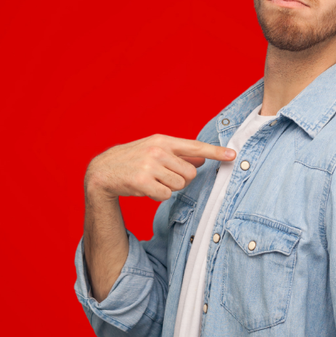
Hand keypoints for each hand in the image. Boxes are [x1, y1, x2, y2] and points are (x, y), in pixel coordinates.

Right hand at [85, 135, 235, 201]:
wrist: (102, 170)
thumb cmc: (133, 160)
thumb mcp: (155, 151)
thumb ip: (179, 155)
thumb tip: (202, 159)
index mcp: (163, 141)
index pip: (195, 147)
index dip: (215, 153)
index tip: (233, 155)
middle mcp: (158, 150)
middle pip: (190, 173)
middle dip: (181, 180)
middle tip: (164, 177)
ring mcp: (149, 165)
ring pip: (179, 185)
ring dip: (169, 188)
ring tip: (153, 181)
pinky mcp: (142, 181)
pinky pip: (165, 195)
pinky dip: (158, 196)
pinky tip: (146, 189)